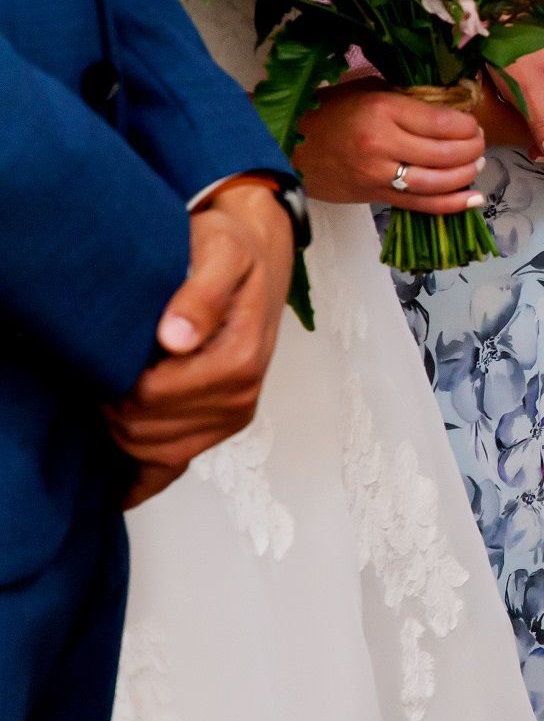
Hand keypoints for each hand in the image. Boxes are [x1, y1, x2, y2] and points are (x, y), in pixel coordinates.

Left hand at [108, 184, 294, 508]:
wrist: (259, 254)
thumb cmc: (233, 249)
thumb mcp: (220, 252)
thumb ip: (201, 293)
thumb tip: (177, 338)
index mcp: (239, 360)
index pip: (150, 398)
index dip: (115, 379)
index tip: (108, 348)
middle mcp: (242, 396)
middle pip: (147, 431)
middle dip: (115, 404)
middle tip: (107, 363)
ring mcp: (234, 415)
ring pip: (154, 453)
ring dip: (123, 428)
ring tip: (119, 383)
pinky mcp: (225, 424)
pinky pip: (176, 465)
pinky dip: (143, 471)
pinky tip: (121, 463)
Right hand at [294, 81, 485, 213]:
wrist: (285, 145)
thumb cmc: (327, 111)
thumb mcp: (367, 90)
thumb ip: (406, 98)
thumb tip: (448, 105)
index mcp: (382, 110)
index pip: (442, 123)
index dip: (467, 126)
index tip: (473, 124)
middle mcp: (382, 144)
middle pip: (445, 154)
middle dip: (472, 150)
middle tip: (480, 144)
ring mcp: (379, 175)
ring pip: (437, 182)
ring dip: (465, 175)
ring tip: (477, 166)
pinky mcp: (375, 197)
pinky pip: (421, 205)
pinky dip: (452, 204)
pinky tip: (473, 199)